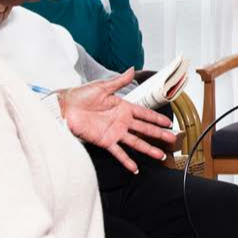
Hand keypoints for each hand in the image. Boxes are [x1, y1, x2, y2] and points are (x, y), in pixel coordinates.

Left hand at [58, 69, 175, 172]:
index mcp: (123, 107)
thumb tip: (132, 69)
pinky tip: (135, 168)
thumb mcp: (102, 86)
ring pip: (136, 142)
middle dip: (159, 134)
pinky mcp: (105, 141)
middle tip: (173, 139)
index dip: (157, 118)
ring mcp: (115, 132)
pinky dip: (126, 161)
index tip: (169, 123)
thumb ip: (119, 81)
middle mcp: (122, 121)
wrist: (64, 107)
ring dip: (148, 149)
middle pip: (145, 129)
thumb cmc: (80, 95)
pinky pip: (118, 153)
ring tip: (160, 155)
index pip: (144, 114)